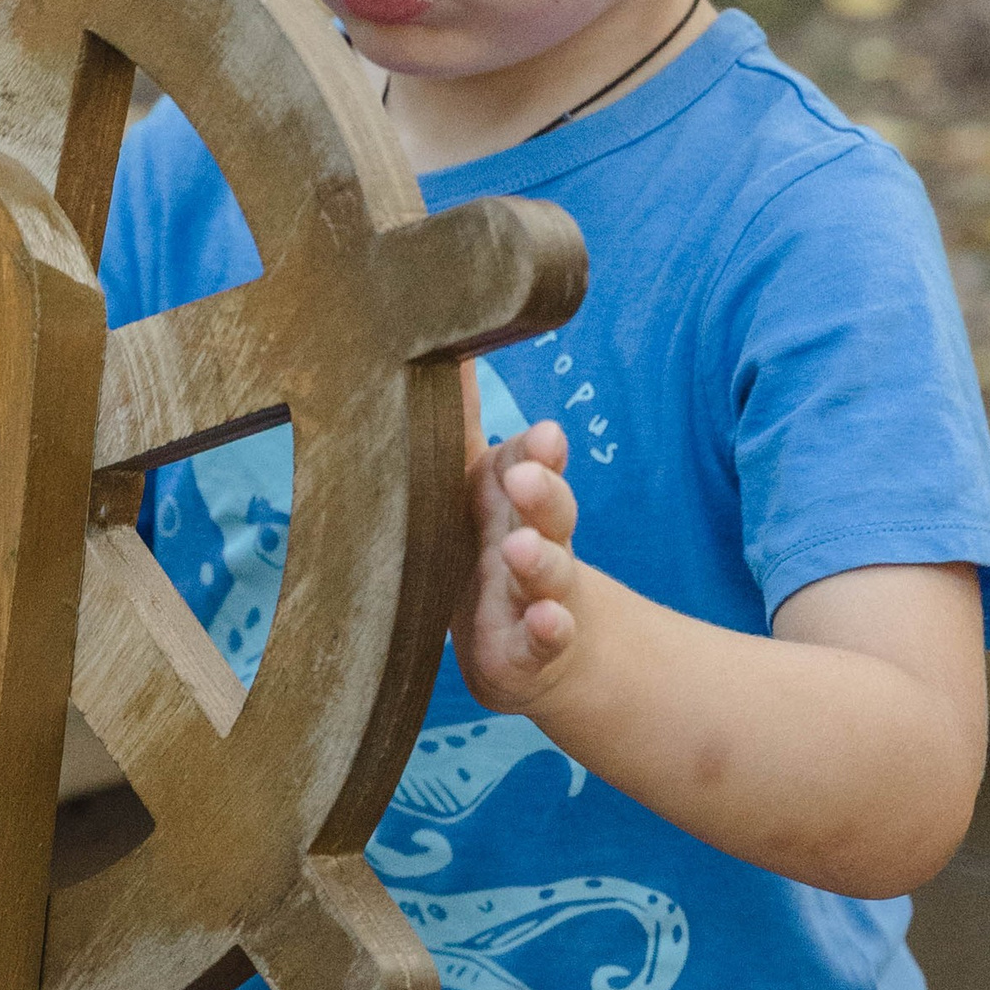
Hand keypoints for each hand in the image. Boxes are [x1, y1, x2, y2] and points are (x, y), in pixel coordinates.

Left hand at [455, 418, 583, 716]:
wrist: (536, 646)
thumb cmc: (492, 548)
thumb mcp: (470, 486)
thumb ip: (458, 423)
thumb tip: (440, 343)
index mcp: (512, 498)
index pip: (532, 463)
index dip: (538, 450)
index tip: (541, 435)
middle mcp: (533, 538)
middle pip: (550, 509)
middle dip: (542, 489)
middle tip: (526, 473)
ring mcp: (538, 594)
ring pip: (549, 572)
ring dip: (540, 559)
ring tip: (522, 547)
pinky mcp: (535, 647)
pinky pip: (547, 637)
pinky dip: (549, 629)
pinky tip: (547, 621)